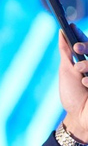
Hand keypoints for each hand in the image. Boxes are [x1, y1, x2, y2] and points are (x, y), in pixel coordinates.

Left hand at [56, 27, 87, 145]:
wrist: (78, 118)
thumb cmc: (72, 95)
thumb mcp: (66, 71)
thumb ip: (65, 52)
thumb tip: (61, 32)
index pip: (87, 44)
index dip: (80, 36)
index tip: (70, 28)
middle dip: (85, 46)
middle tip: (77, 49)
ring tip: (82, 76)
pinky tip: (86, 85)